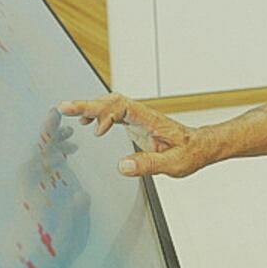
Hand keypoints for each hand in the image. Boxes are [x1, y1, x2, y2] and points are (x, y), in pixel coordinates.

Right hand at [57, 93, 214, 178]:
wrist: (201, 147)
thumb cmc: (191, 153)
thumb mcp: (173, 164)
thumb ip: (148, 164)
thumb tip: (122, 166)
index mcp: (150, 119)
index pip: (121, 106)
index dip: (103, 112)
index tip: (93, 127)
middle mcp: (142, 115)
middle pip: (111, 101)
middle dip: (87, 104)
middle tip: (65, 107)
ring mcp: (139, 118)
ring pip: (111, 104)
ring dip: (91, 107)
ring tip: (70, 112)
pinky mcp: (136, 124)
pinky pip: (114, 113)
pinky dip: (99, 114)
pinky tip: (89, 123)